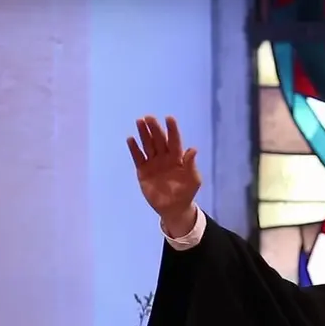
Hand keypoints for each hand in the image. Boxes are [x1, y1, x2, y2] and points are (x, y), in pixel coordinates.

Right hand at [127, 116, 200, 231]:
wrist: (174, 208)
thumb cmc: (186, 192)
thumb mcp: (193, 180)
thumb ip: (191, 165)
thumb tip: (193, 149)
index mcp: (178, 157)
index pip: (175, 141)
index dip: (172, 130)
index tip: (169, 118)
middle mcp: (165, 157)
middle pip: (159, 140)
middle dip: (154, 128)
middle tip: (149, 117)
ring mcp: (153, 163)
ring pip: (148, 145)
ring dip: (143, 134)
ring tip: (139, 122)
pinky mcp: (143, 171)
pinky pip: (138, 158)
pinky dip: (134, 149)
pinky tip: (131, 139)